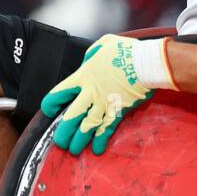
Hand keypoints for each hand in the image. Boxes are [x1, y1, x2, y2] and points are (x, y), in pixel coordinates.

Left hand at [41, 34, 159, 155]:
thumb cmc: (127, 51)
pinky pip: (107, 129)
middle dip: (63, 132)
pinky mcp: (119, 111)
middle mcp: (90, 93)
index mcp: (82, 76)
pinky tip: (97, 149)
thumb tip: (87, 61)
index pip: (58, 93)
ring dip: (79, 140)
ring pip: (86, 126)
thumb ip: (91, 54)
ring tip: (74, 150)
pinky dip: (101, 140)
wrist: (147, 63)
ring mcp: (104, 104)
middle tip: (60, 142)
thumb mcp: (103, 45)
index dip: (50, 104)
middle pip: (70, 116)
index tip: (49, 111)